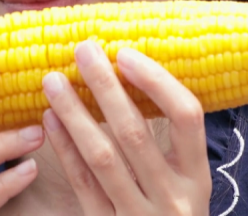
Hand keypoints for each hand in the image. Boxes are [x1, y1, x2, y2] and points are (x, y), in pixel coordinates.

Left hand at [41, 43, 211, 214]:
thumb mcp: (183, 183)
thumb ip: (165, 141)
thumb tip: (131, 69)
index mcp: (198, 178)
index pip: (186, 116)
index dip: (156, 81)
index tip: (125, 52)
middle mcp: (174, 199)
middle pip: (136, 132)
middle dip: (105, 86)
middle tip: (81, 49)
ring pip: (102, 157)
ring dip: (75, 113)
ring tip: (51, 80)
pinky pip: (83, 184)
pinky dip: (65, 149)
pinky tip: (49, 120)